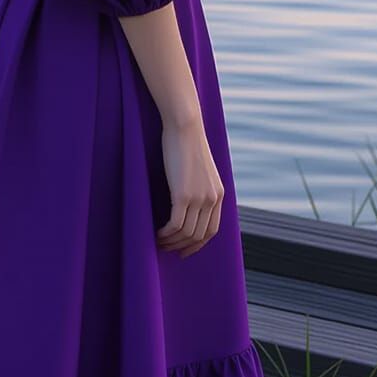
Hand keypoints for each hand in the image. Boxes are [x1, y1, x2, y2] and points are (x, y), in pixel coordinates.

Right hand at [156, 116, 224, 258]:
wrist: (185, 126)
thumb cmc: (187, 144)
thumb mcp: (201, 169)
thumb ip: (200, 186)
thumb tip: (189, 203)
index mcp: (219, 194)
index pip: (211, 230)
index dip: (197, 245)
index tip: (184, 250)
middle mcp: (212, 199)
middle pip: (198, 235)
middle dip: (181, 246)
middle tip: (166, 248)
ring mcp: (199, 198)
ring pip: (186, 233)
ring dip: (171, 241)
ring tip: (158, 241)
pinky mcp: (183, 195)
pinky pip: (175, 224)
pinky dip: (165, 233)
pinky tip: (157, 233)